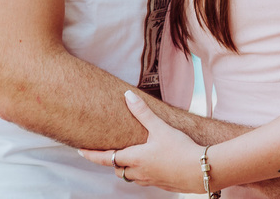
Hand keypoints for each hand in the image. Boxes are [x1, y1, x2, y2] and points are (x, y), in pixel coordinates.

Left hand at [79, 91, 201, 191]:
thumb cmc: (179, 149)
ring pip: (130, 177)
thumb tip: (127, 96)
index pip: (106, 158)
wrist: (199, 171)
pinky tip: (152, 165)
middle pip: (117, 169)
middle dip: (112, 161)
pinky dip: (142, 173)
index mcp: (134, 158)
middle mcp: (138, 172)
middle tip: (109, 152)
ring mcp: (150, 180)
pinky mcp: (162, 184)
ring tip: (130, 157)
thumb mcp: (160, 128)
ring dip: (127, 169)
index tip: (80, 151)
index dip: (92, 155)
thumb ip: (143, 113)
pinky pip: (145, 180)